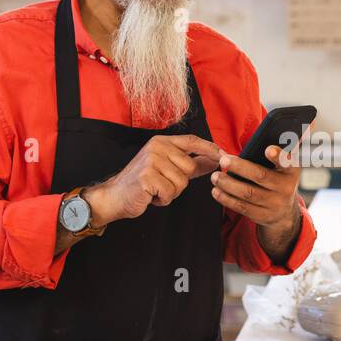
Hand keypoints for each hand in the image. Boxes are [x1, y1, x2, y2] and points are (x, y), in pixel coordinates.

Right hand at [86, 134, 220, 224]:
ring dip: (171, 192)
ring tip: (155, 189)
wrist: (116, 195)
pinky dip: (162, 200)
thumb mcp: (168, 168)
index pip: (192, 141)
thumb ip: (192, 163)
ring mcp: (151, 161)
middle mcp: (156, 148)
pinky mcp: (147, 177)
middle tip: (162, 183)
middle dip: (180, 181)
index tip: (224, 155)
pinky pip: (169, 193)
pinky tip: (151, 196)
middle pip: (189, 167)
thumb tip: (215, 160)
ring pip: (181, 182)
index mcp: (162, 142)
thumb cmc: (143, 182)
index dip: (210, 148)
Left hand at [210, 146, 300, 227]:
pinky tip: (217, 191)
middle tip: (223, 161)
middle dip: (240, 167)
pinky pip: (242, 207)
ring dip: (228, 184)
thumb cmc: (277, 180)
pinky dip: (227, 199)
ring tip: (215, 177)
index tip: (268, 149)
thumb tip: (250, 145)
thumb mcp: (282, 168)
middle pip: (261, 176)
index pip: (287, 161)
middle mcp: (286, 188)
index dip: (279, 156)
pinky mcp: (262, 216)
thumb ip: (271, 157)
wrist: (284, 211)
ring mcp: (275, 204)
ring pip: (248, 193)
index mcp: (291, 171)